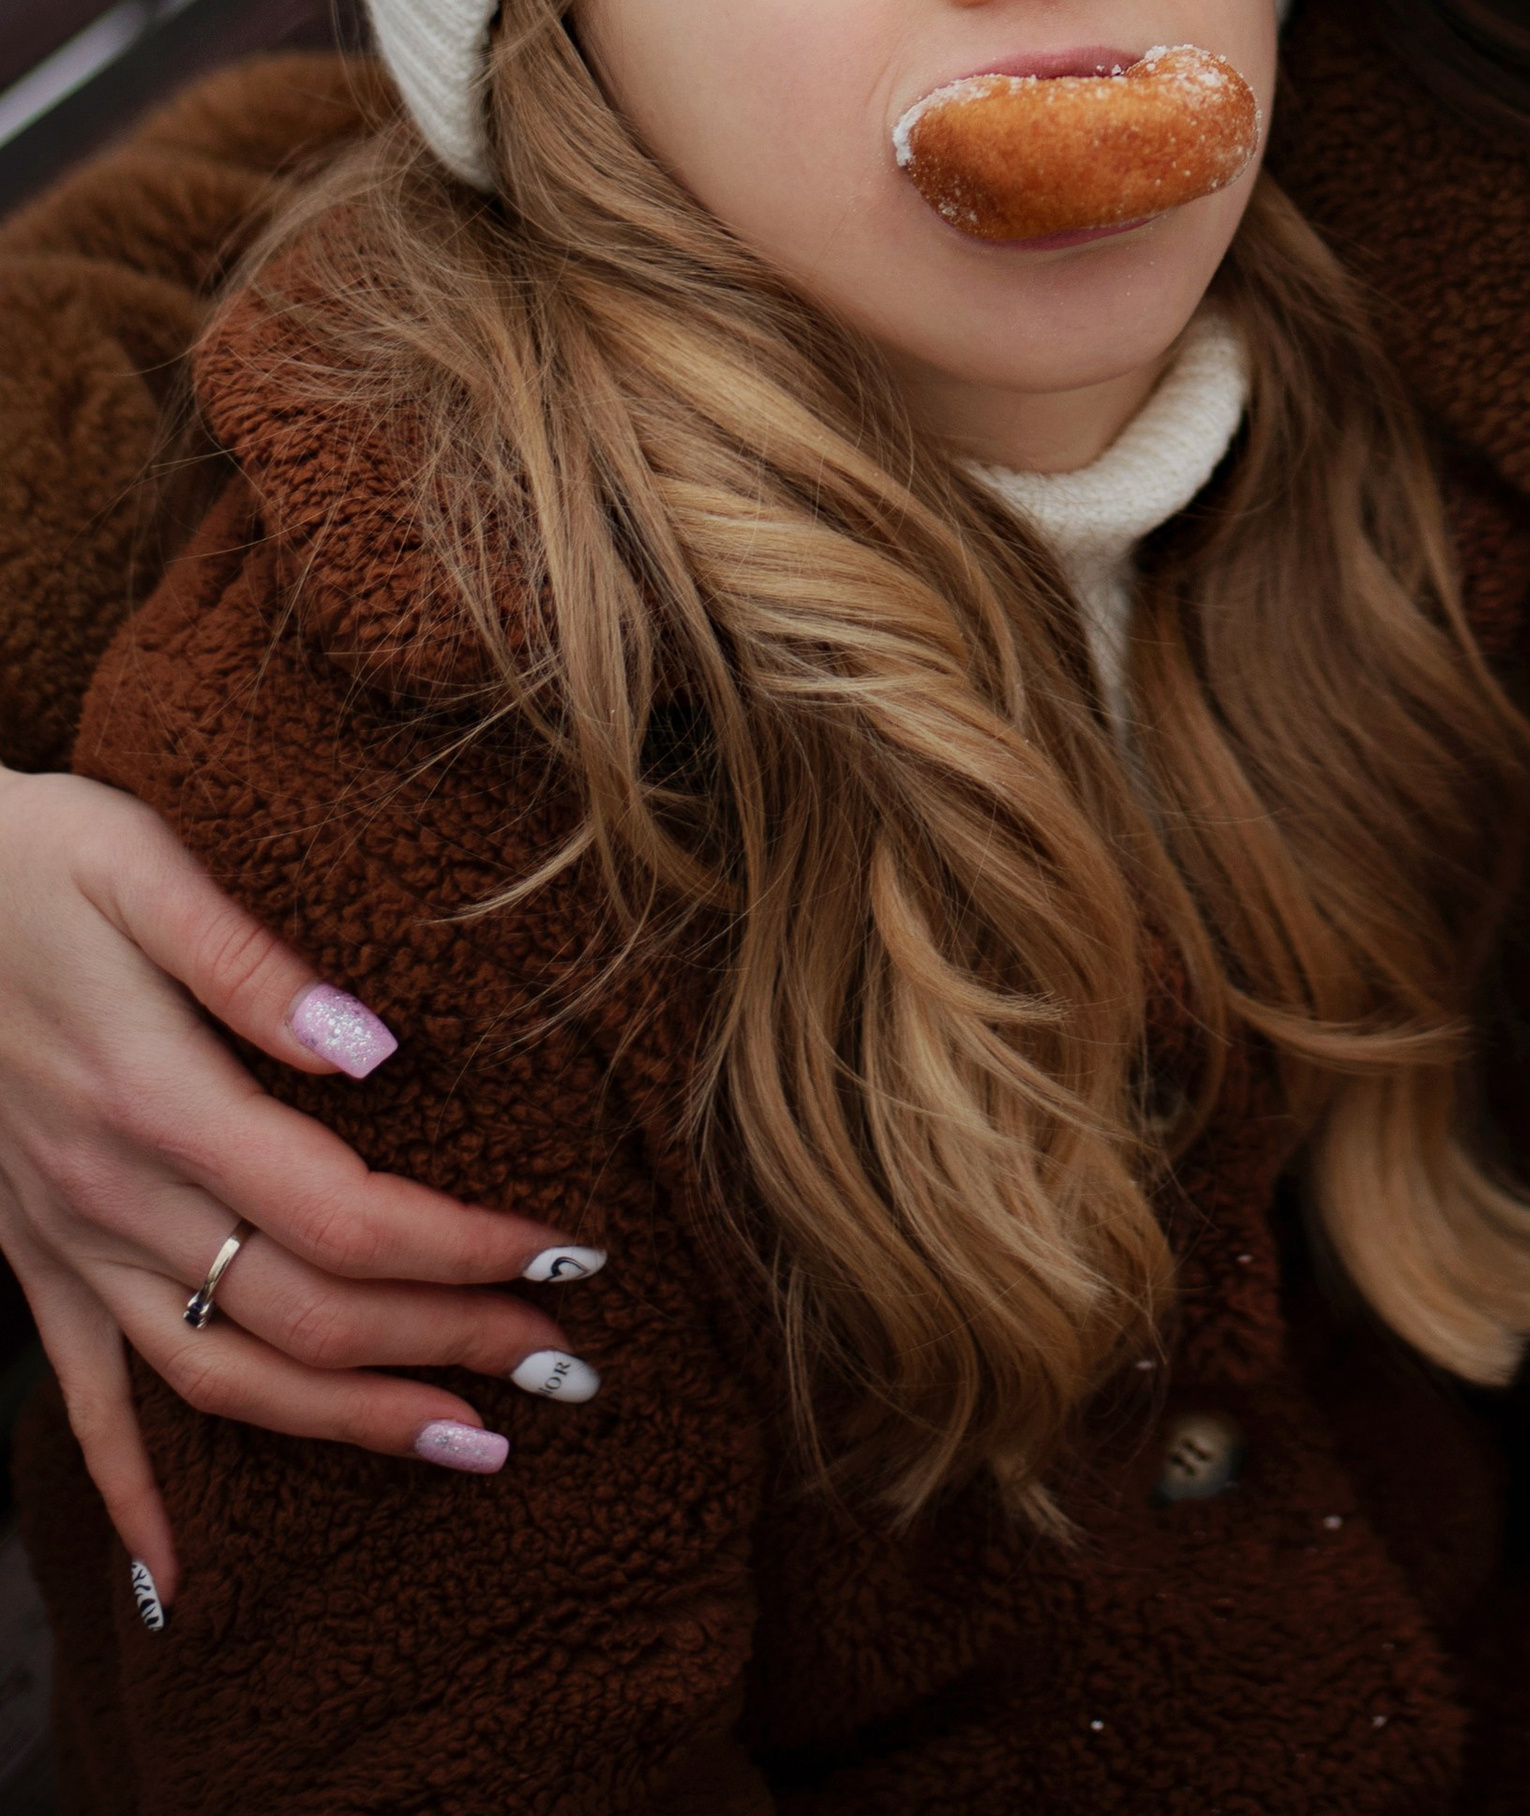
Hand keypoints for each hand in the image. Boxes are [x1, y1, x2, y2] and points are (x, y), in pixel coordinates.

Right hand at [0, 767, 600, 1597]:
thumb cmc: (24, 859)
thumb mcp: (133, 862)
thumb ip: (248, 960)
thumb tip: (373, 1047)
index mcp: (159, 1098)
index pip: (345, 1216)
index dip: (464, 1253)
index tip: (568, 1259)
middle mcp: (114, 1195)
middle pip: (310, 1312)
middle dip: (451, 1346)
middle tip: (567, 1366)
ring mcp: (68, 1243)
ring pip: (221, 1378)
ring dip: (350, 1425)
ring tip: (471, 1447)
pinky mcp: (32, 1259)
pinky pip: (83, 1406)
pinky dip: (130, 1498)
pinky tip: (179, 1577)